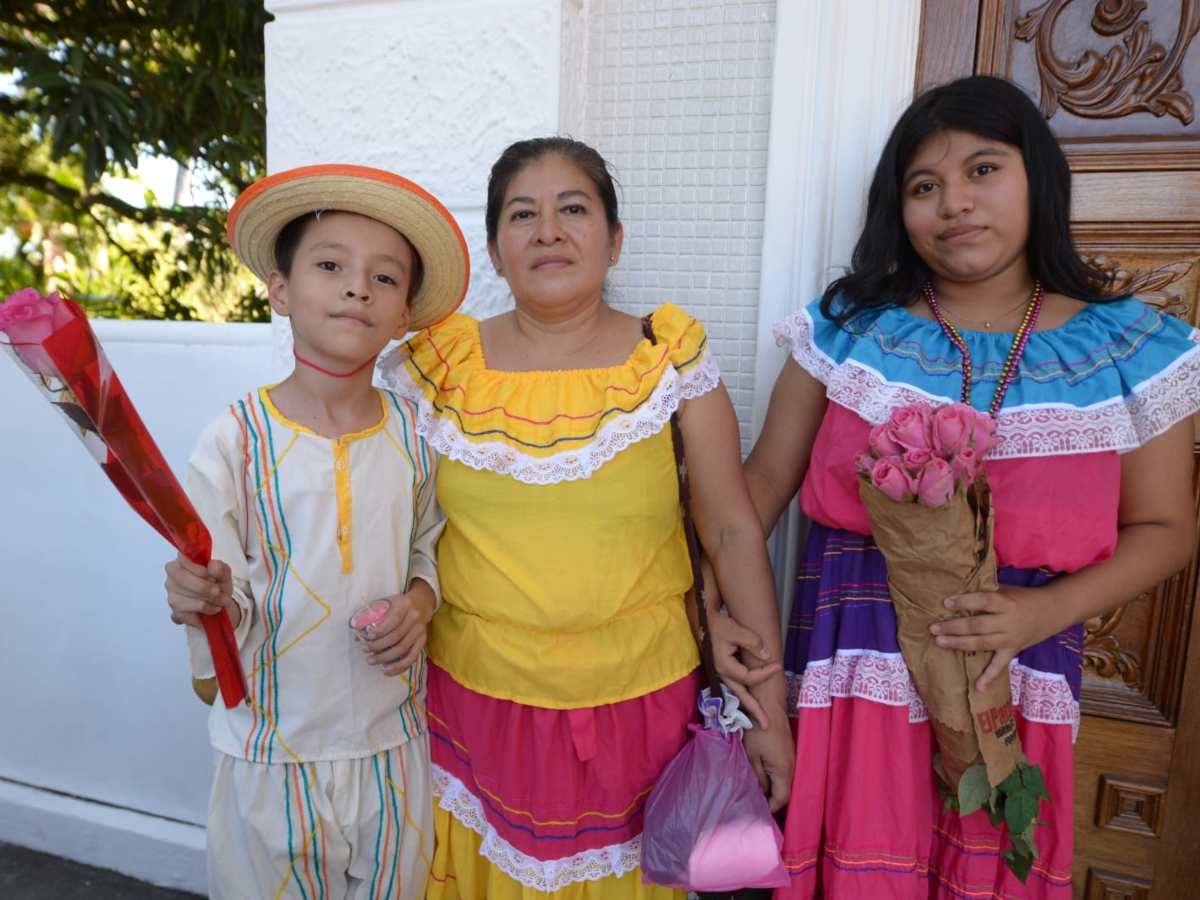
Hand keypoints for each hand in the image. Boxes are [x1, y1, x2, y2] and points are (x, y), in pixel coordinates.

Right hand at [164, 553, 239, 629]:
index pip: (183, 559)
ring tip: (220, 600)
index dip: (200, 570)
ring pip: (189, 596)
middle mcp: (172, 575)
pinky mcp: (175, 610)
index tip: (213, 577)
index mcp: (182, 560)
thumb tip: (212, 565)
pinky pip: (190, 611)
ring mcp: (171, 593)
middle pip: (183, 579)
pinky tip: (212, 608)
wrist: (220, 603)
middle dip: (205, 587)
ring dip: (210, 600)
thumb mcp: (224, 574)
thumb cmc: (218, 583)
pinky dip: (207, 609)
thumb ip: (220, 568)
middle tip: (219, 591)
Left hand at [361, 582, 434, 674]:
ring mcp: (420, 631)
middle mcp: (415, 618)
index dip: (381, 630)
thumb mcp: (388, 602)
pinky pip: (412, 657)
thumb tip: (357, 635)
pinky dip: (399, 666)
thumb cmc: (400, 604)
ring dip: (386, 658)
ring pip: (403, 649)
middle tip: (365, 651)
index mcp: (405, 605)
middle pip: (397, 636)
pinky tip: (387, 670)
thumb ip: (372, 616)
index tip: (368, 637)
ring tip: (372, 661)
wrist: (422, 603)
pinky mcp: (422, 641)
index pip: (394, 620)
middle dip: (379, 646)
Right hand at [709, 609, 782, 728]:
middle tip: (767, 725)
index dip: (765, 673)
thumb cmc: (719, 625)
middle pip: (740, 696)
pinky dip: (745, 695)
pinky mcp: (724, 671)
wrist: (705, 620)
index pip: (749, 677)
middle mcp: (722, 674)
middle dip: (754, 711)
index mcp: (724, 666)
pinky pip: (736, 687)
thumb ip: (753, 643)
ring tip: (760, 719)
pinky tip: (752, 701)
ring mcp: (721, 674)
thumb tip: (767, 656)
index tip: (778, 666)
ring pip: (738, 694)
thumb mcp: (736, 630)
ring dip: (749, 706)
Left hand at [741, 707, 793, 812]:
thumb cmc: (758, 731)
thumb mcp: (752, 757)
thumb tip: (760, 793)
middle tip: (756, 803)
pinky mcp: (788, 750)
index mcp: (784, 771)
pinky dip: (775, 777)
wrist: (768, 706)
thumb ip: (757, 778)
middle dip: (772, 799)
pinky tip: (762, 775)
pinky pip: (784, 770)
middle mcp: (792, 767)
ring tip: (757, 790)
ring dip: (773, 787)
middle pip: (785, 791)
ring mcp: (792, 758)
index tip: (758, 811)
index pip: (781, 799)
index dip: (770, 807)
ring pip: (784, 781)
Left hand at [929, 585, 1057, 690]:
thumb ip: (987, 593)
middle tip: (933, 628)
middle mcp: (1008, 622)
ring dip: (959, 644)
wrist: (1053, 611)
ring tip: (940, 641)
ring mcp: (1010, 638)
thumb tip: (958, 589)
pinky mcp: (1013, 650)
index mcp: (1006, 603)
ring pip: (982, 643)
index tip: (946, 602)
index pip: (984, 601)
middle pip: (978, 625)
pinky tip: (978, 687)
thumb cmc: (1023, 597)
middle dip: (954, 627)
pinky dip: (989, 677)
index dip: (965, 601)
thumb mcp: (1006, 590)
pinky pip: (1000, 665)